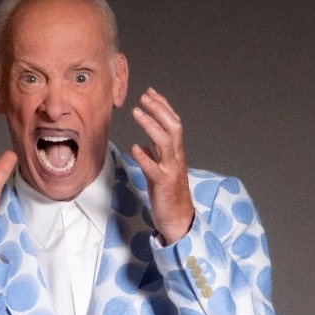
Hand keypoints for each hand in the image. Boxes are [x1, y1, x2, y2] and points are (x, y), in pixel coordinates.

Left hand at [130, 88, 194, 244]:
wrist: (179, 221)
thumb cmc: (169, 197)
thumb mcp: (160, 174)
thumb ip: (154, 158)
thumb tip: (143, 146)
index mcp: (175, 154)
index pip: (173, 124)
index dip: (163, 107)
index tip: (150, 93)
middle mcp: (176, 159)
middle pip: (173, 127)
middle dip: (159, 109)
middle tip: (144, 96)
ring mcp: (171, 171)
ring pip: (165, 142)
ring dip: (151, 125)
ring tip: (136, 112)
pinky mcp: (163, 185)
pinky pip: (154, 169)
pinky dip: (144, 157)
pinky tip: (135, 147)